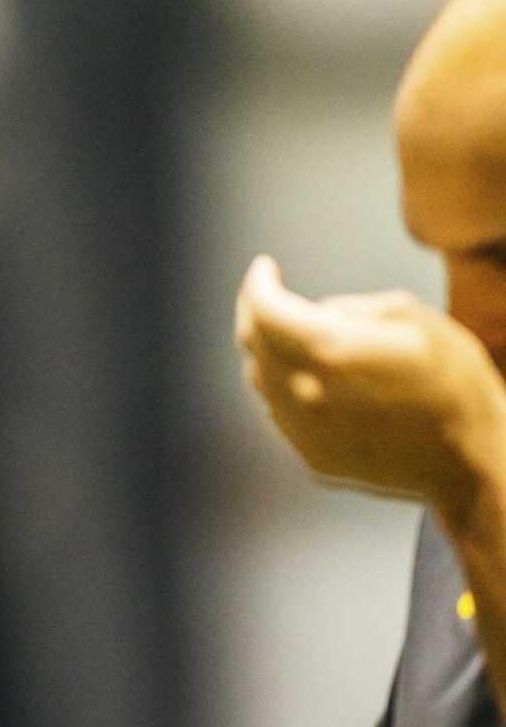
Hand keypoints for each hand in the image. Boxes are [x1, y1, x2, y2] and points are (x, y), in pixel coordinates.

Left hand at [235, 254, 505, 514]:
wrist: (472, 458)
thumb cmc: (455, 382)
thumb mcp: (415, 318)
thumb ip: (354, 310)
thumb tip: (318, 315)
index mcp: (330, 352)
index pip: (265, 311)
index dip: (258, 284)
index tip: (264, 268)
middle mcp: (304, 394)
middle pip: (255, 344)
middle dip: (256, 311)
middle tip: (266, 294)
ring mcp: (304, 431)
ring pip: (262, 379)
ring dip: (269, 350)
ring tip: (292, 333)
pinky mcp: (313, 457)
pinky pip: (281, 411)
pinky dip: (284, 385)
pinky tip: (311, 377)